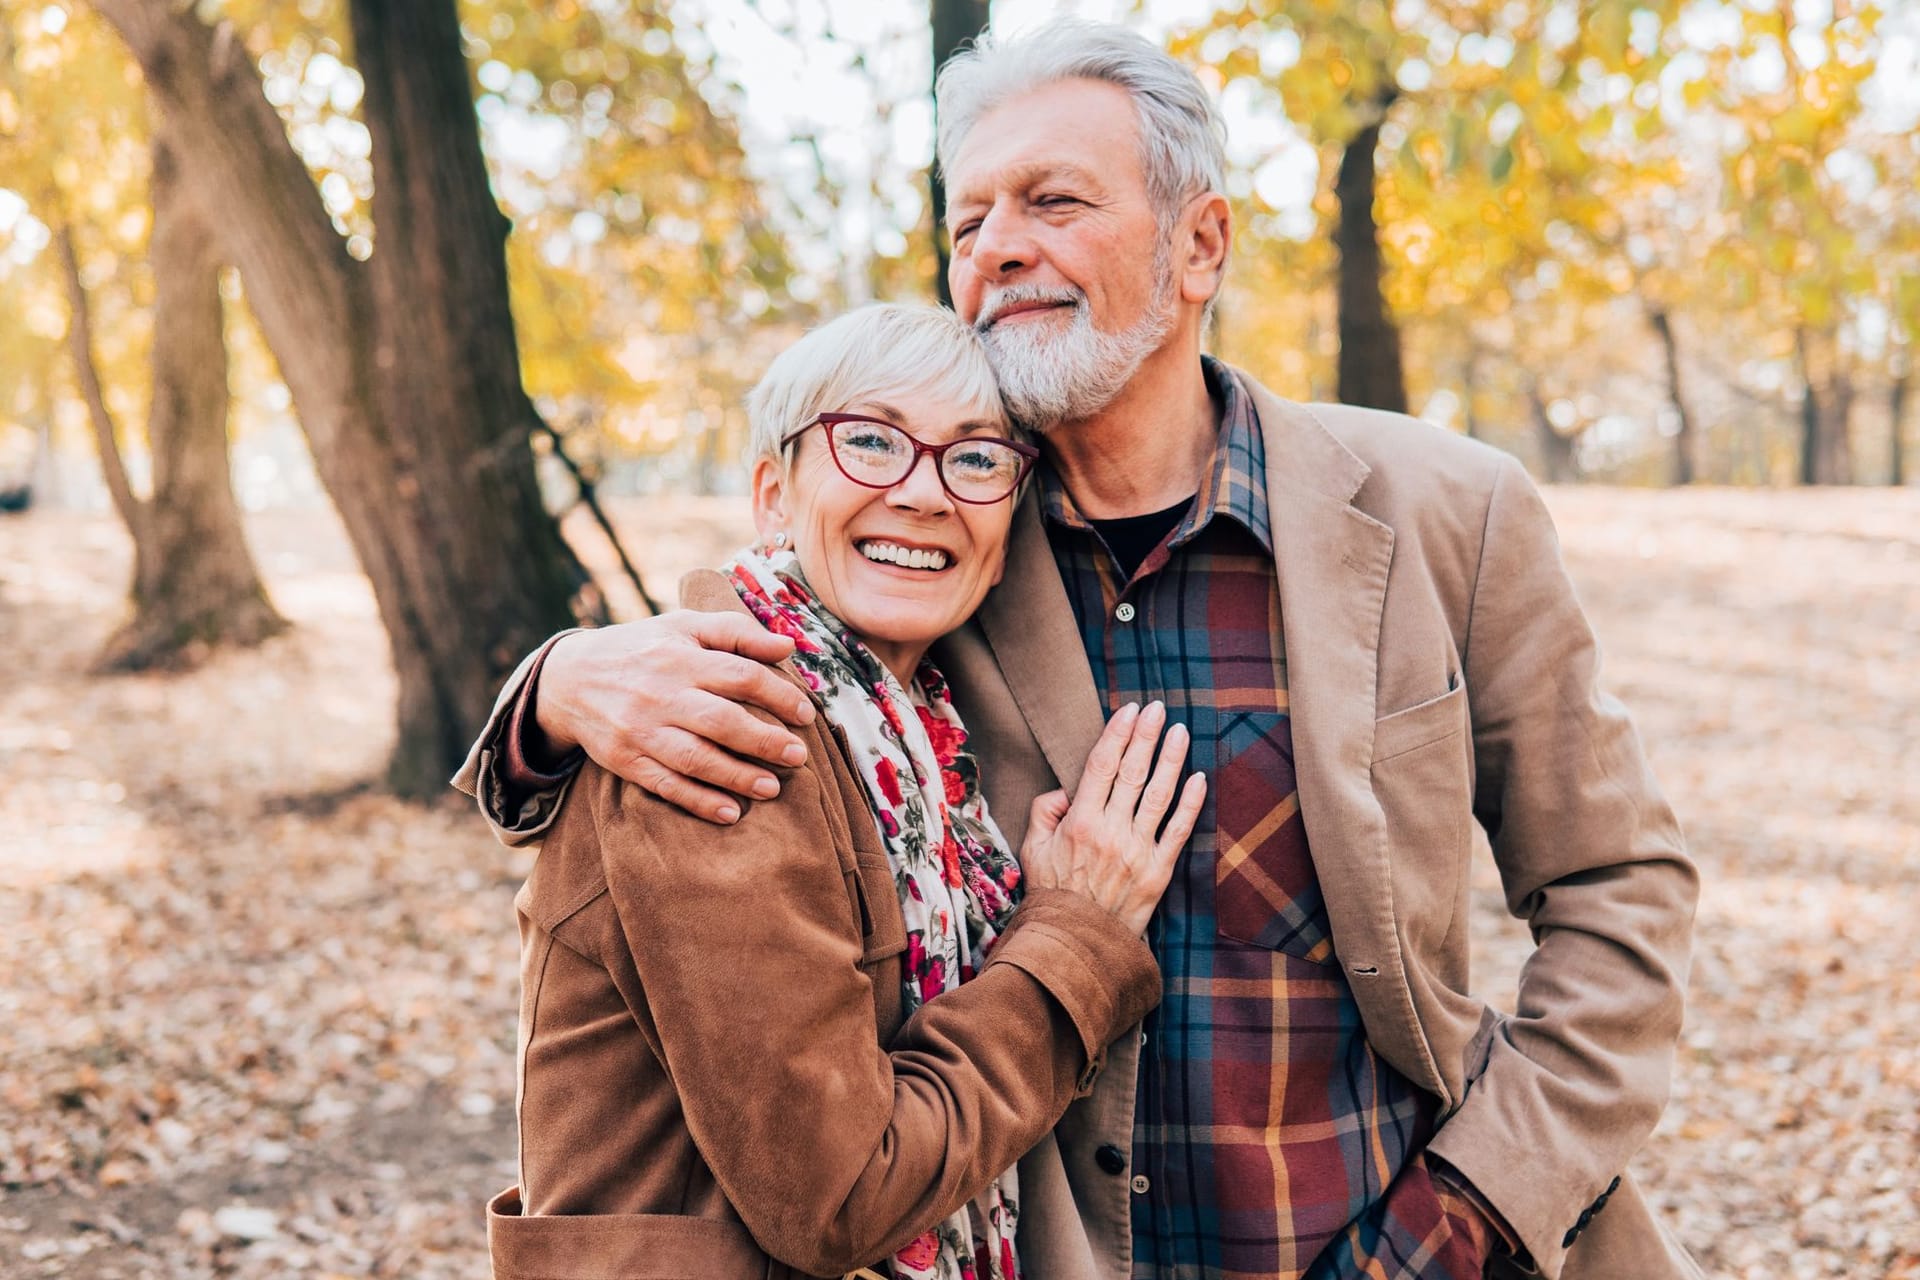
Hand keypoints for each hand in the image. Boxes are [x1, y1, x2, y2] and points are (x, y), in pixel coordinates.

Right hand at [531, 612, 817, 823]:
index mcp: (681, 657)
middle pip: (721, 721)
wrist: (567, 679)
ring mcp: (642, 730)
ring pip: (695, 758)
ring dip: (737, 776)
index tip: (806, 714)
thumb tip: (788, 645)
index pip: (740, 676)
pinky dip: (698, 801)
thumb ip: (736, 631)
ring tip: (772, 788)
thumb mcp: (683, 625)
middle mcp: (661, 694)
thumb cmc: (642, 649)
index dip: (779, 695)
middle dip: (764, 741)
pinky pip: (666, 785)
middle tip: (799, 755)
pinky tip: (730, 812)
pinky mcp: (625, 760)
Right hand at [1018, 702, 1206, 934]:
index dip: (1117, 735)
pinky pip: (1178, 831)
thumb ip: (1044, 810)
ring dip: (1170, 759)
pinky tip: (1199, 778)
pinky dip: (1191, 803)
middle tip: (1156, 708)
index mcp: (1080, 823)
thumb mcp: (1032, 848)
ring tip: (1179, 731)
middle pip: (1132, 772)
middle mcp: (1111, 832)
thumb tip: (1066, 790)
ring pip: (1159, 795)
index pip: (1101, 766)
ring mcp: (1138, 851)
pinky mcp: (1158, 872)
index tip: (1128, 710)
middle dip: (1145, 736)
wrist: (1075, 942)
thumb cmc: (1052, 894)